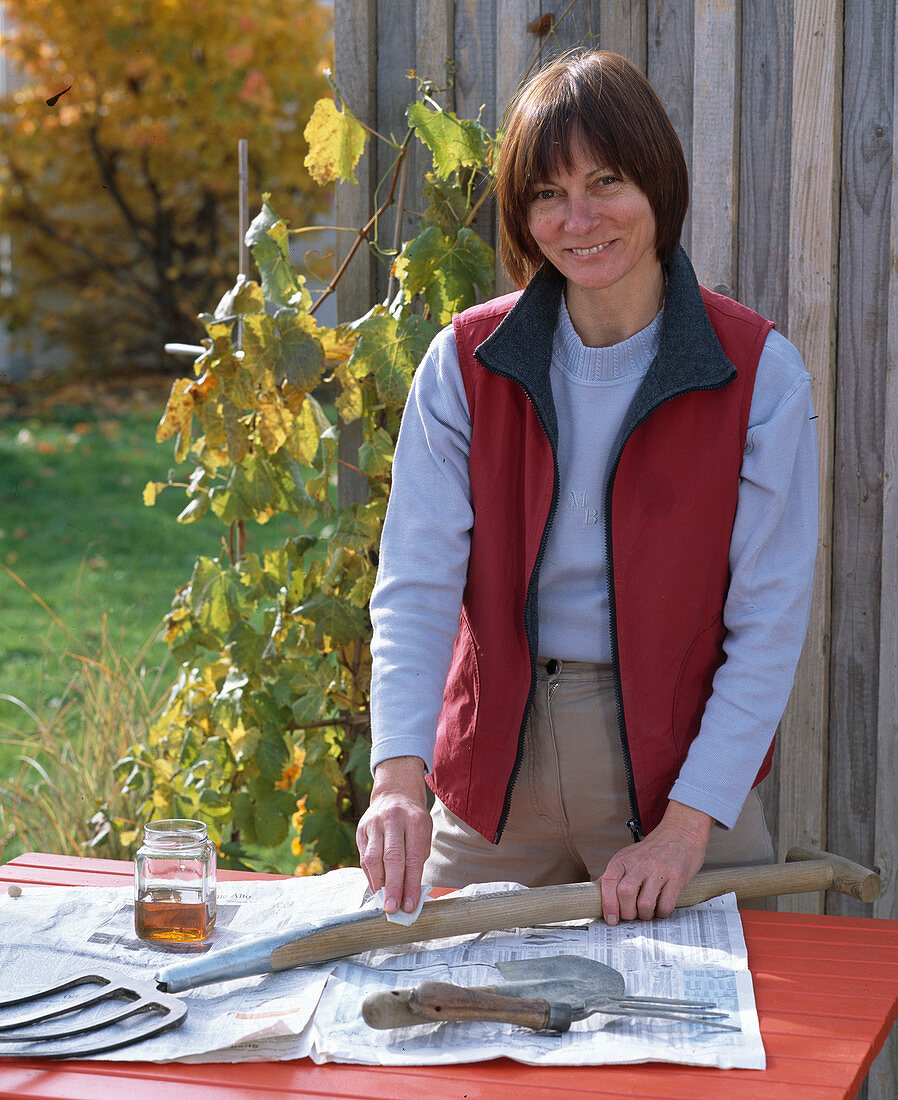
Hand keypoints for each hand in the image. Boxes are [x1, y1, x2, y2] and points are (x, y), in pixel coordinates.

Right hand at [356, 756, 431, 913]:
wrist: (395, 794)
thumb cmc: (413, 821)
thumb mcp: (424, 833)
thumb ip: (418, 860)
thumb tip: (410, 893)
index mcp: (415, 821)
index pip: (413, 858)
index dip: (411, 884)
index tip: (410, 905)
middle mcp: (393, 820)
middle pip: (392, 858)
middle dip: (393, 887)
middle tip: (393, 908)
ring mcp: (374, 823)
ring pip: (373, 858)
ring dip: (378, 883)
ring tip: (384, 901)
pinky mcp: (361, 829)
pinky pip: (364, 857)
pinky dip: (370, 875)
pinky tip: (376, 888)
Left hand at [599, 801, 713, 924]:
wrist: (681, 832)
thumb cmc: (653, 848)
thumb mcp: (628, 856)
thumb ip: (614, 873)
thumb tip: (598, 890)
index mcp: (623, 859)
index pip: (609, 882)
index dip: (607, 904)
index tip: (611, 920)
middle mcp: (639, 864)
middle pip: (625, 894)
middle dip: (627, 913)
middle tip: (632, 915)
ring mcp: (658, 870)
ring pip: (644, 904)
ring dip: (645, 915)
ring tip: (647, 913)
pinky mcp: (676, 877)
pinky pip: (666, 904)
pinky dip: (662, 913)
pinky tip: (661, 909)